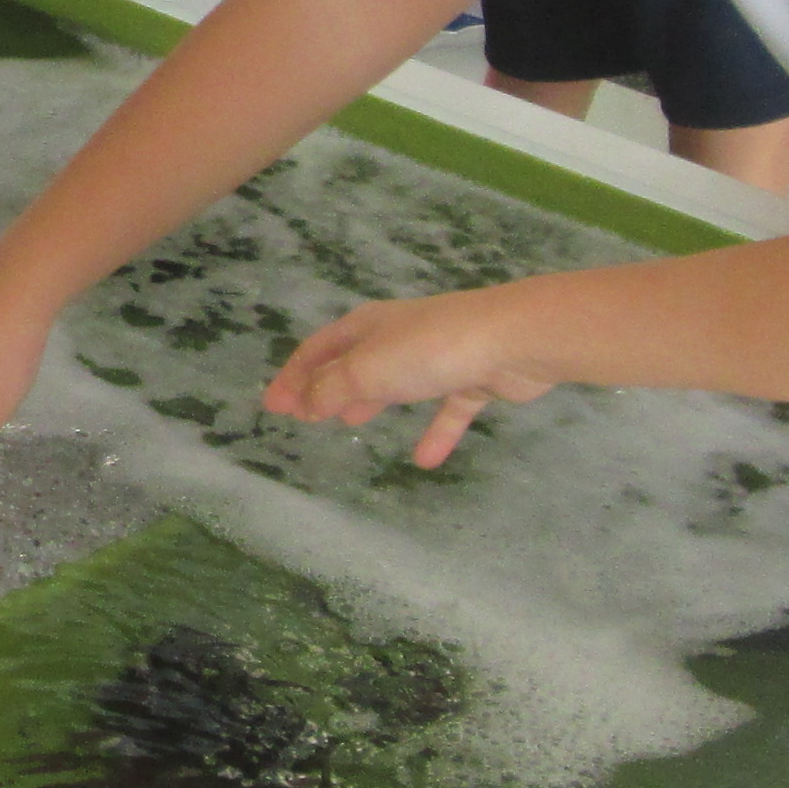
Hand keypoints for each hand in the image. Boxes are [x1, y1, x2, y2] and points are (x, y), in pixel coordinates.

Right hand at [259, 286, 567, 467]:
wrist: (513, 340)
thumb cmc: (430, 349)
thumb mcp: (368, 370)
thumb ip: (334, 389)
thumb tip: (306, 403)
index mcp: (369, 326)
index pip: (319, 349)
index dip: (294, 376)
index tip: (274, 405)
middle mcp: (400, 336)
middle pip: (354, 362)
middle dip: (327, 386)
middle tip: (305, 414)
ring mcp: (439, 356)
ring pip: (397, 382)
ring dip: (371, 401)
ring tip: (350, 423)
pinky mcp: (474, 379)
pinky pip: (448, 410)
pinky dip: (435, 433)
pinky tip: (425, 461)